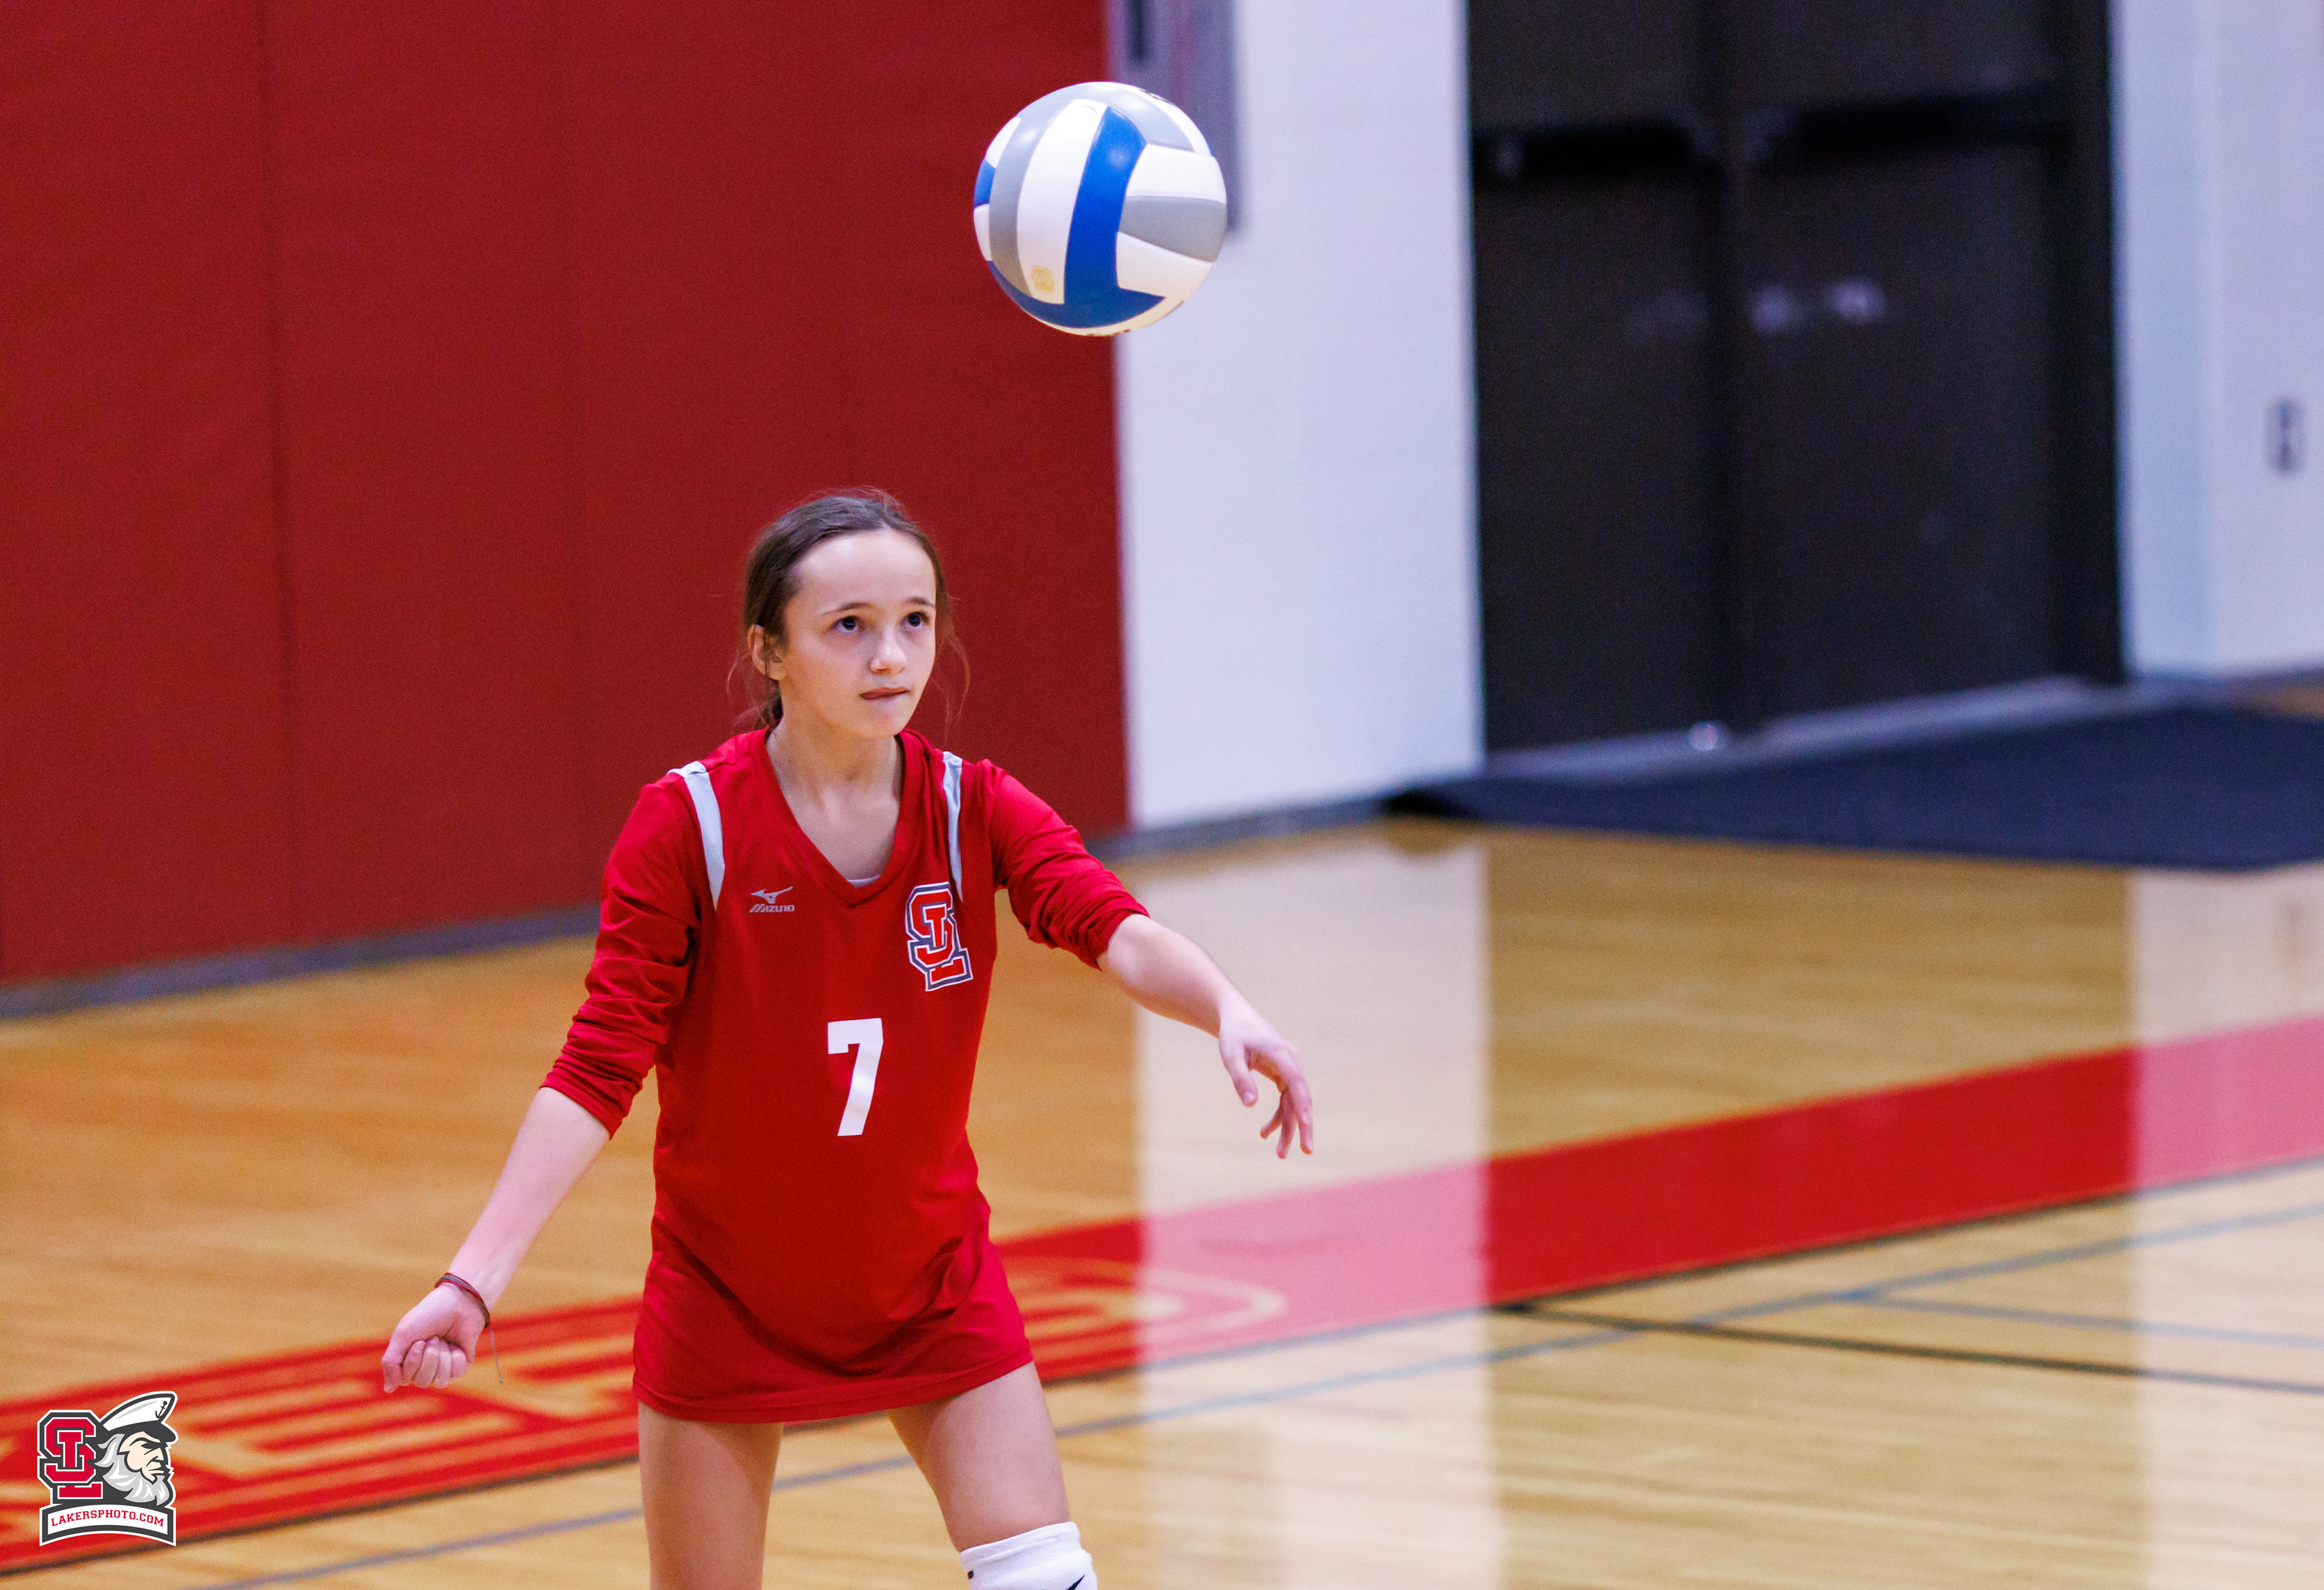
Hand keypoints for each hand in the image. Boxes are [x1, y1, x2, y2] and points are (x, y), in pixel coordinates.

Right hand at [380, 1283, 484, 1392]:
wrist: (459, 1301)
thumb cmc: (429, 1315)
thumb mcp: (403, 1334)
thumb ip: (391, 1362)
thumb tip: (388, 1390)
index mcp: (407, 1359)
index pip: (405, 1379)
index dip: (413, 1361)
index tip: (419, 1341)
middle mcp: (423, 1366)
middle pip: (422, 1381)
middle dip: (430, 1357)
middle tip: (434, 1338)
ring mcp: (442, 1366)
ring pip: (440, 1381)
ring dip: (443, 1357)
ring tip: (444, 1340)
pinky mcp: (460, 1364)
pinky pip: (457, 1372)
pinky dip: (457, 1357)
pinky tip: (456, 1345)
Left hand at [1218, 1002, 1314, 1158]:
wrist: (1236, 1017)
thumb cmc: (1233, 1034)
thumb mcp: (1230, 1054)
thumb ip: (1240, 1078)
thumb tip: (1250, 1105)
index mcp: (1281, 1054)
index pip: (1296, 1082)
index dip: (1302, 1105)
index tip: (1306, 1124)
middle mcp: (1292, 1062)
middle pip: (1301, 1098)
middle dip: (1303, 1126)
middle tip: (1306, 1151)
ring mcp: (1290, 1068)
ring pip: (1294, 1103)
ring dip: (1288, 1128)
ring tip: (1280, 1154)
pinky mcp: (1285, 1074)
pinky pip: (1286, 1100)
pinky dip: (1279, 1117)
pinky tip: (1266, 1133)